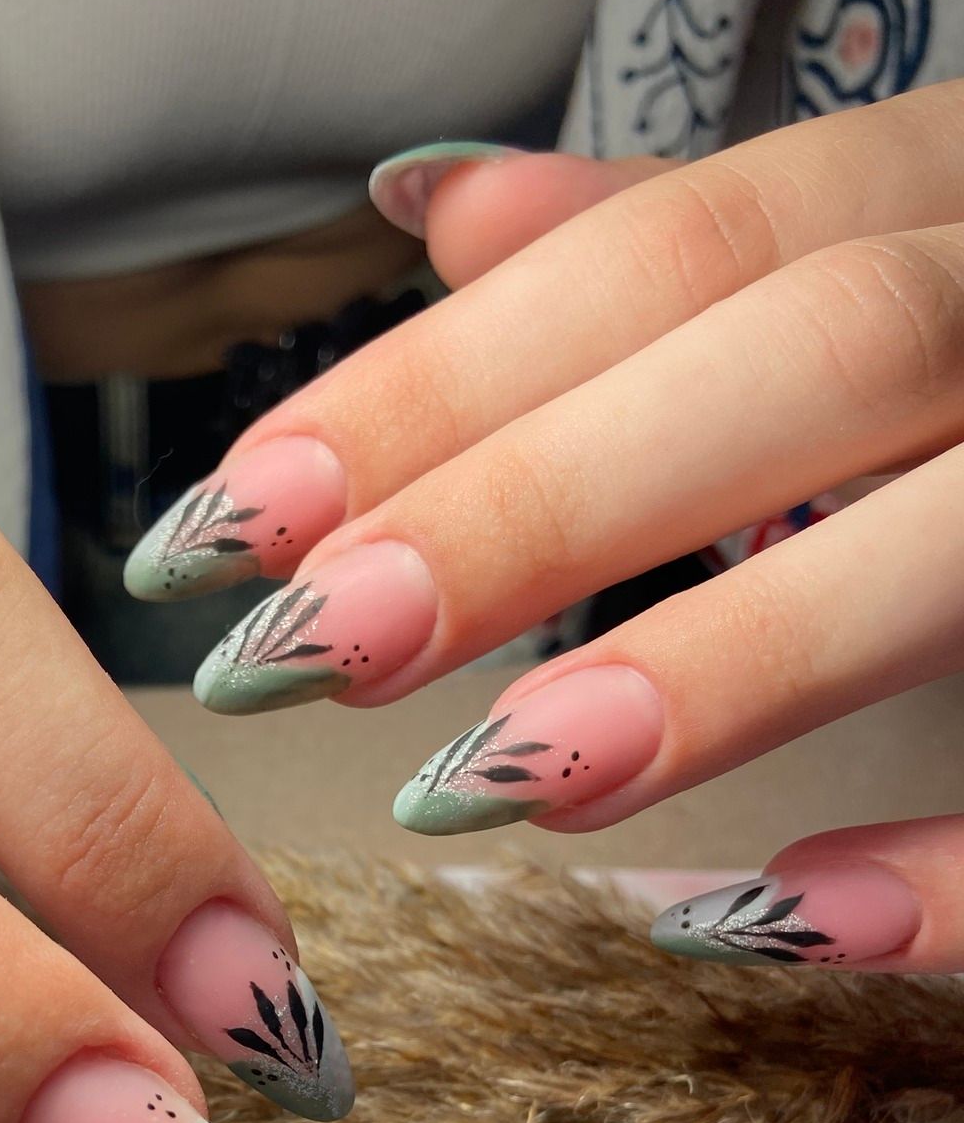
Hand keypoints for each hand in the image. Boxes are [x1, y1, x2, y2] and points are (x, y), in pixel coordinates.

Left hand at [126, 83, 963, 975]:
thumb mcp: (898, 252)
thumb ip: (693, 256)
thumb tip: (448, 211)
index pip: (679, 250)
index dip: (444, 382)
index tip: (232, 524)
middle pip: (815, 354)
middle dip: (539, 500)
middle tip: (300, 650)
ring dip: (737, 654)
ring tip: (495, 781)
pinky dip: (960, 863)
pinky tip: (765, 911)